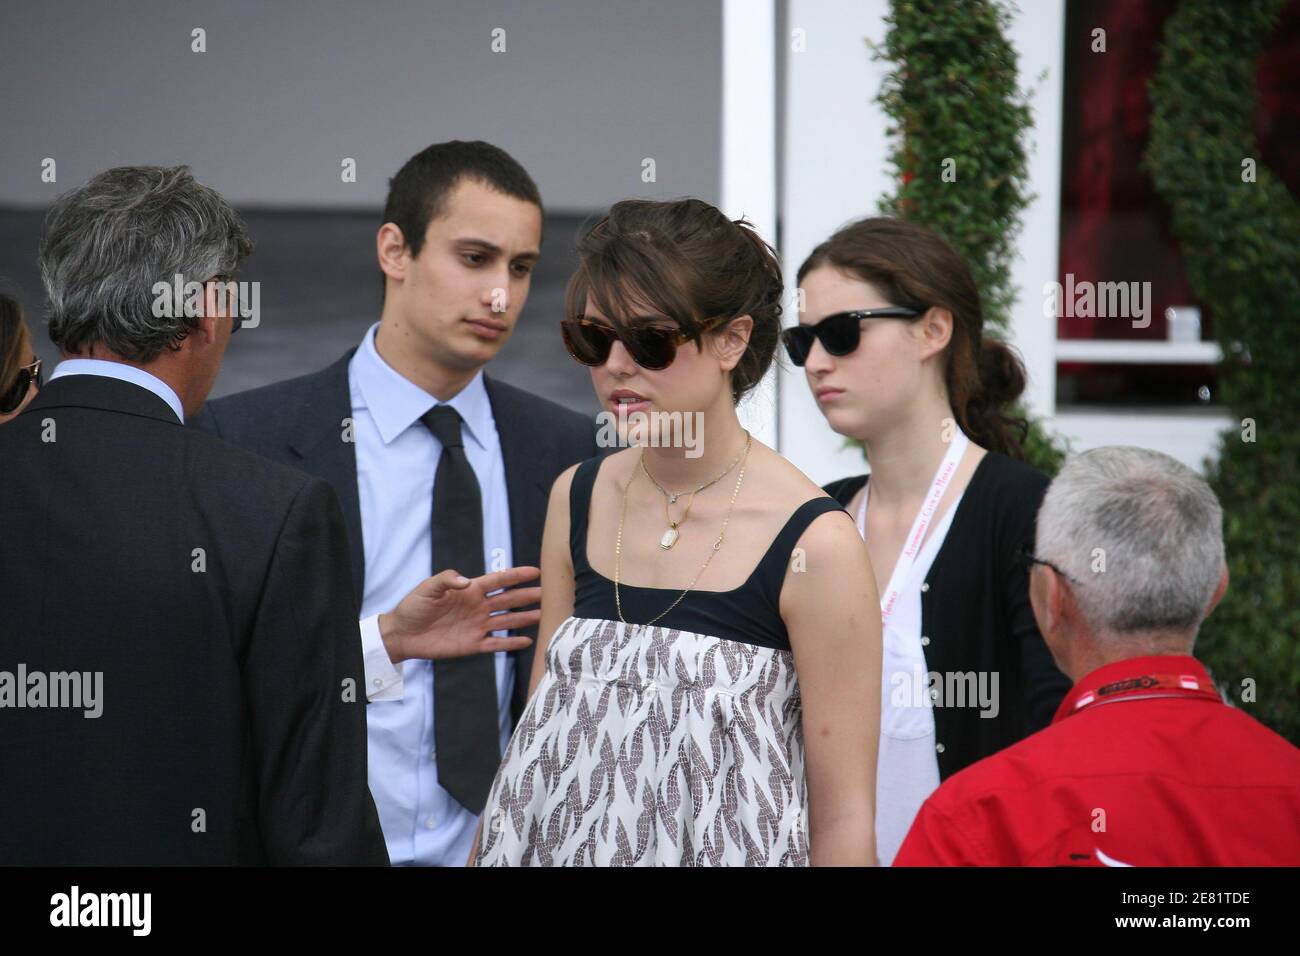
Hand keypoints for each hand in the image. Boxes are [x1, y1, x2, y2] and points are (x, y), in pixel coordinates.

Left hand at [379, 566, 540, 662]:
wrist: (403, 634)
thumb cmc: (413, 607)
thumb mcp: (427, 588)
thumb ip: (446, 580)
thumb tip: (466, 581)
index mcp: (470, 590)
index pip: (498, 581)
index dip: (516, 576)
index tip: (535, 571)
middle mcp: (478, 607)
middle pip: (508, 600)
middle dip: (526, 596)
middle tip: (546, 593)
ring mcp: (477, 626)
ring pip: (507, 621)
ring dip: (524, 618)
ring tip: (543, 615)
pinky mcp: (472, 644)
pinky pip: (496, 643)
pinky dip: (511, 642)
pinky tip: (526, 641)